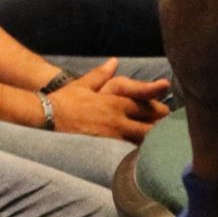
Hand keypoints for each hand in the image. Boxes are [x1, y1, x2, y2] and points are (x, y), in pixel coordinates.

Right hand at [48, 58, 169, 142]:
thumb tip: (114, 61)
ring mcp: (114, 135)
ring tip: (163, 143)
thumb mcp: (83, 84)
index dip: (160, 110)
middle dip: (162, 127)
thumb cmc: (65, 100)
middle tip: (170, 130)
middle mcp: (119, 119)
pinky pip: (130, 151)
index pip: (147, 106)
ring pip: (144, 140)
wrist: (47, 117)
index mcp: (115, 102)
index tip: (167, 112)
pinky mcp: (106, 148)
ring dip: (154, 141)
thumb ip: (102, 74)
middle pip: (151, 126)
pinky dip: (140, 151)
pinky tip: (145, 154)